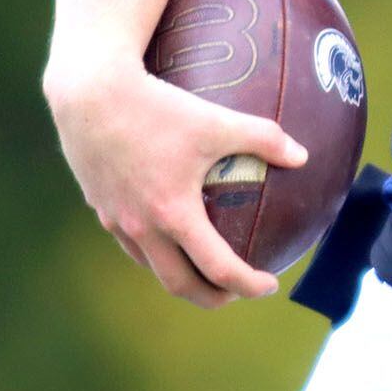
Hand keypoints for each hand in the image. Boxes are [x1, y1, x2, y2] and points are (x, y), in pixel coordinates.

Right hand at [43, 54, 307, 307]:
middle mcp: (141, 227)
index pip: (218, 269)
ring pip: (149, 265)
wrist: (89, 93)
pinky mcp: (98, 204)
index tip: (270, 285)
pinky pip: (129, 240)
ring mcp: (115, 220)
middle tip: (235, 293)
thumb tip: (302, 156)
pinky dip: (153, 248)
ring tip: (201, 266)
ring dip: (179, 274)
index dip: (248, 284)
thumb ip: (264, 138)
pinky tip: (166, 227)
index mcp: (173, 215)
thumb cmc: (158, 106)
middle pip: (179, 284)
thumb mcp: (217, 119)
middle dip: (211, 297)